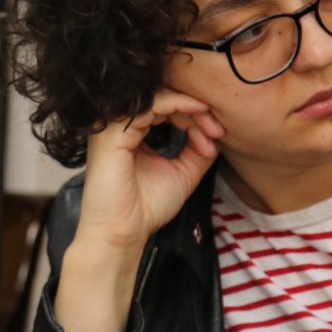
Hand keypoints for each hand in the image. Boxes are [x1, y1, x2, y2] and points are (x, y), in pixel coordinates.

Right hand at [74, 87, 224, 252]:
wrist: (122, 234)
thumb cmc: (144, 209)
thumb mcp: (182, 173)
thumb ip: (197, 150)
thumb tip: (216, 132)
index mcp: (130, 133)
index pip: (165, 107)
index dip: (195, 115)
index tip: (219, 135)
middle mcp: (119, 125)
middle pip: (163, 98)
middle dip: (197, 110)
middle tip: (219, 130)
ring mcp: (113, 126)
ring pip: (159, 97)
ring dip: (192, 108)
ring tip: (212, 129)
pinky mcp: (113, 132)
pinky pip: (150, 104)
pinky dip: (179, 106)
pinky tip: (198, 116)